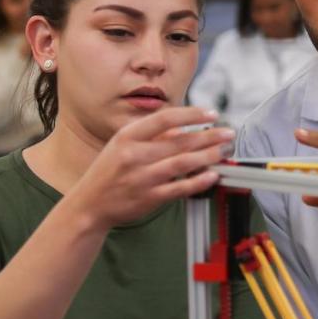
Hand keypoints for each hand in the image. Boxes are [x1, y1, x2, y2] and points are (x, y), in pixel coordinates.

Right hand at [64, 106, 230, 229]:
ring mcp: (142, 177)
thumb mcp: (122, 145)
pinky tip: (213, 175)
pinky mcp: (149, 198)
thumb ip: (152, 135)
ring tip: (224, 151)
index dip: (192, 114)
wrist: (89, 204)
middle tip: (228, 133)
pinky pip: (180, 188)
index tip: (212, 113)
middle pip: (179, 141)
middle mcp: (134, 155)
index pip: (165, 118)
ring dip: (208, 156)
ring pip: (183, 163)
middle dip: (209, 136)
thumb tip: (184, 128)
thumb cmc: (109, 171)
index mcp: (127, 136)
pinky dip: (198, 182)